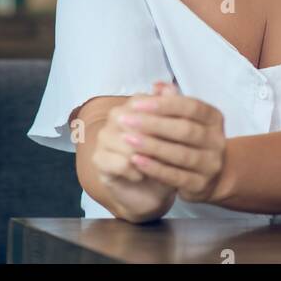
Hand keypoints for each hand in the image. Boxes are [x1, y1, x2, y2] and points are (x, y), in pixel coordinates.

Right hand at [91, 83, 178, 220]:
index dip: (162, 116)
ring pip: (124, 140)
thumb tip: (169, 86)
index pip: (143, 102)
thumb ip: (174, 109)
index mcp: (133, 106)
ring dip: (143, 155)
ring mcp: (104, 138)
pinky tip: (141, 175)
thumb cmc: (166, 160)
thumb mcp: (176, 136)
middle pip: (131, 119)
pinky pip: (118, 161)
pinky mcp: (99, 160)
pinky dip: (133, 170)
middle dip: (152, 135)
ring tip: (155, 164)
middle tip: (169, 149)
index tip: (181, 129)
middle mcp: (115, 117)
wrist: (153, 193)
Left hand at [115, 85, 226, 203]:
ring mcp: (211, 165)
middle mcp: (217, 141)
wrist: (208, 176)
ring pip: (180, 154)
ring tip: (127, 139)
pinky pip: (175, 176)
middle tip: (125, 120)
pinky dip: (154, 168)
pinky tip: (136, 160)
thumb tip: (157, 86)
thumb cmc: (190, 138)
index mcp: (214, 118)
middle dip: (152, 124)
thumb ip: (171, 100)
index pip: (190, 107)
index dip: (163, 104)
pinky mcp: (200, 185)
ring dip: (151, 146)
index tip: (136, 103)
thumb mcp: (185, 117)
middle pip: (185, 130)